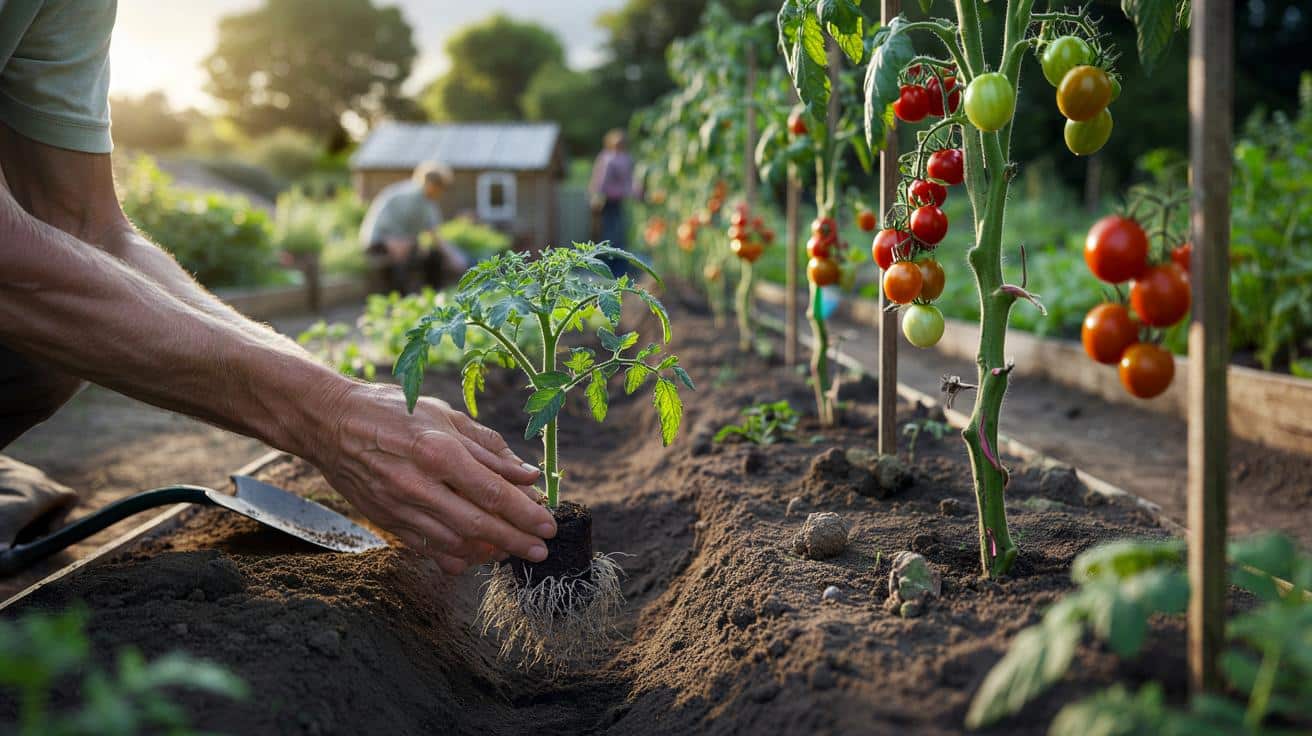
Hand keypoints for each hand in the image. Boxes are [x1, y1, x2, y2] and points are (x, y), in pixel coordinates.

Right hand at [309, 382, 553, 574]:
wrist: (331, 423)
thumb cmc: (394, 412)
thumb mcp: (445, 416)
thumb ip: (489, 448)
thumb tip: (528, 475)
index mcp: (438, 451)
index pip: (492, 492)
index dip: (525, 513)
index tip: (548, 524)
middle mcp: (419, 484)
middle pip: (479, 524)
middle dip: (516, 541)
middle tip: (541, 549)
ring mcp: (400, 507)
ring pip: (455, 543)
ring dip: (489, 551)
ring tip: (513, 551)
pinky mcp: (387, 521)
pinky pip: (428, 549)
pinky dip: (457, 556)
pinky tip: (477, 554)